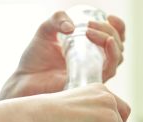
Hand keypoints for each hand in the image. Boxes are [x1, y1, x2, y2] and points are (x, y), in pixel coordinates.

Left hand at [0, 11, 125, 99]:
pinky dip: (112, 55)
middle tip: (90, 25)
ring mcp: (93, 74)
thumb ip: (57, 19)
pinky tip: (105, 43)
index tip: (109, 17)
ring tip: (89, 32)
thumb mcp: (45, 30)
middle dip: (109, 30)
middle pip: (118, 46)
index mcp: (89, 50)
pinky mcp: (90, 84)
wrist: (24, 80)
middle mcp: (94, 63)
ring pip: (116, 57)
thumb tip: (72, 27)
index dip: (118, 27)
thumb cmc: (34, 59)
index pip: (113, 38)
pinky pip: (109, 70)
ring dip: (109, 39)